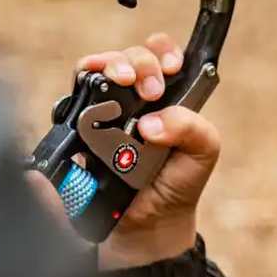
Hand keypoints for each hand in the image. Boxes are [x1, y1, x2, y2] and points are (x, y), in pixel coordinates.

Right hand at [30, 33, 220, 269]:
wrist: (148, 223)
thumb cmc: (177, 183)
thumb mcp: (202, 153)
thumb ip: (193, 129)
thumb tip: (152, 122)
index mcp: (169, 97)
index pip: (163, 57)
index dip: (164, 53)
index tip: (170, 67)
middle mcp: (136, 98)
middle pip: (130, 57)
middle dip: (139, 62)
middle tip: (150, 90)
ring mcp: (107, 110)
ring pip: (99, 69)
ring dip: (110, 66)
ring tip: (123, 82)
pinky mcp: (82, 127)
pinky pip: (74, 96)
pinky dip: (82, 86)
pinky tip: (91, 92)